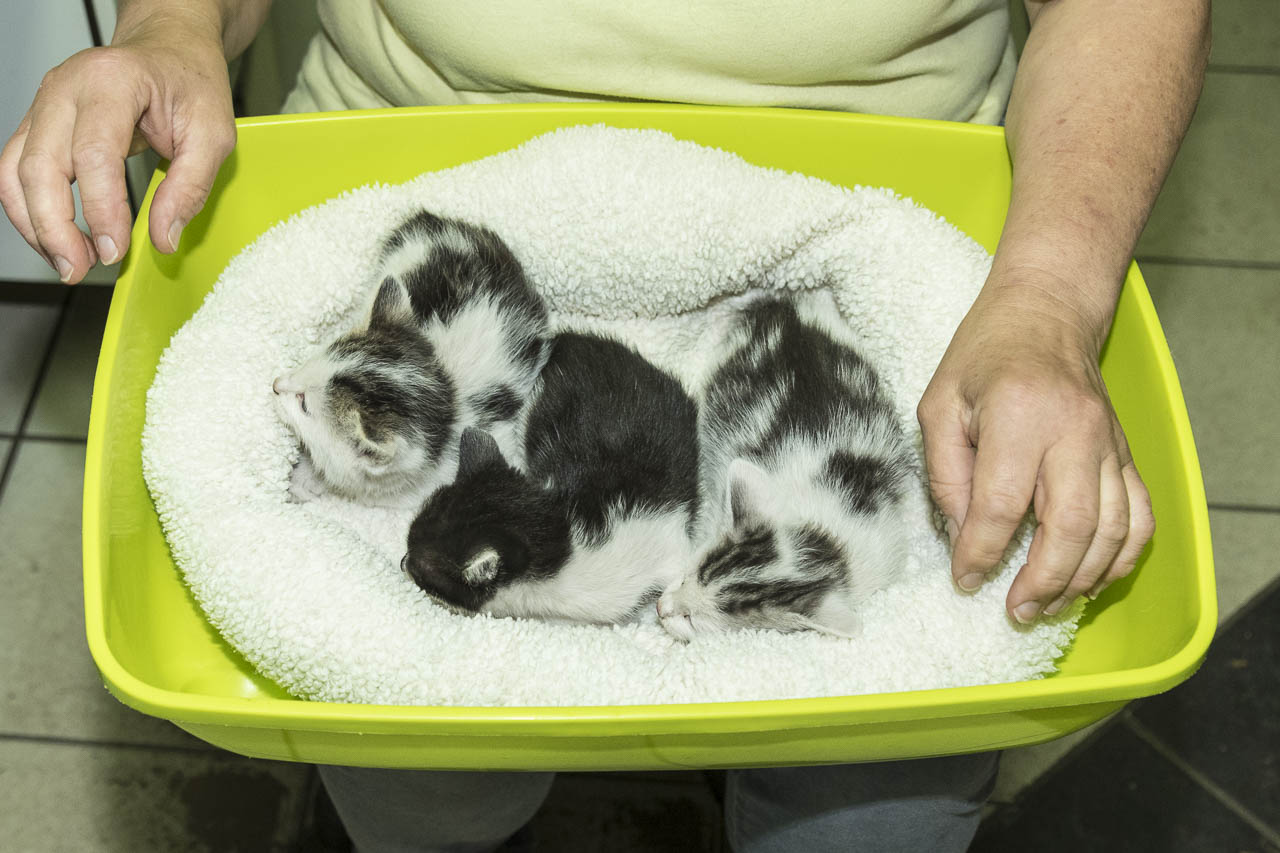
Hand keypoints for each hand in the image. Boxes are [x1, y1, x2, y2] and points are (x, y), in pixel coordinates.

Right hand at [0, 16, 234, 282]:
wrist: (168, 49)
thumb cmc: (190, 83)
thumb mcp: (214, 133)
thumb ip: (191, 187)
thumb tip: (163, 239)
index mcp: (110, 82)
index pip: (93, 154)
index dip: (99, 209)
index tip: (115, 250)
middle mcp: (65, 89)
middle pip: (40, 166)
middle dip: (55, 228)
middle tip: (80, 269)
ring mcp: (44, 104)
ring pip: (15, 172)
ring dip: (35, 225)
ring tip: (69, 263)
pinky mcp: (37, 124)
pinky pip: (15, 172)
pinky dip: (30, 211)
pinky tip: (57, 239)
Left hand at [917, 275, 1154, 622]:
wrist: (1046, 310)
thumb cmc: (983, 356)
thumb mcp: (939, 404)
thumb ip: (947, 472)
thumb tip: (965, 535)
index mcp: (1018, 416)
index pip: (1001, 505)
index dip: (981, 553)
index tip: (965, 579)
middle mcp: (1073, 431)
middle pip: (1069, 526)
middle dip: (1042, 580)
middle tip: (1016, 610)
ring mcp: (1108, 443)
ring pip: (1111, 529)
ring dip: (1081, 578)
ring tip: (1047, 605)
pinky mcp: (1125, 452)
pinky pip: (1139, 515)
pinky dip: (1122, 556)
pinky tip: (1092, 580)